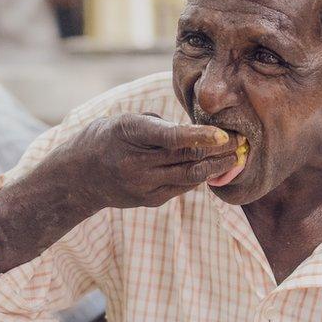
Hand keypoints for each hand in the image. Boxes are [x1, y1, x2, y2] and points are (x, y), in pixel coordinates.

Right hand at [58, 113, 241, 211]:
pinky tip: (215, 167)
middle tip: (242, 140)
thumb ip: (159, 126)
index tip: (222, 134)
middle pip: (186, 157)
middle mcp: (135, 162)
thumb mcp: (125, 121)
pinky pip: (183, 187)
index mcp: (128, 133)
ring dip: (217, 165)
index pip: (169, 137)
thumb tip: (197, 132)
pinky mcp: (149, 200)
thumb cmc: (107, 138)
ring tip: (237, 156)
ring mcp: (142, 185)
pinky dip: (200, 176)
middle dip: (219, 149)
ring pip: (190, 175)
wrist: (79, 176)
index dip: (198, 136)